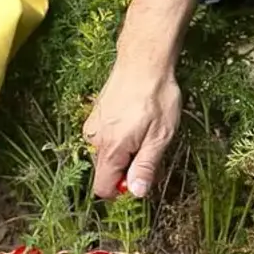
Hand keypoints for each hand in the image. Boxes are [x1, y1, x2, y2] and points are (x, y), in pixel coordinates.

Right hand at [82, 0, 193, 198]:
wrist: (143, 60)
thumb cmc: (155, 97)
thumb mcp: (160, 136)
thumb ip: (146, 167)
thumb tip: (136, 193)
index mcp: (110, 149)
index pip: (103, 189)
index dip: (123, 189)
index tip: (142, 175)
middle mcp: (95, 139)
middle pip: (106, 171)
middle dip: (128, 167)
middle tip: (151, 146)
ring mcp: (94, 124)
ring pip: (107, 153)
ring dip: (125, 150)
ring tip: (146, 128)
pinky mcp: (96, 113)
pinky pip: (106, 136)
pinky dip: (120, 135)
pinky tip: (136, 118)